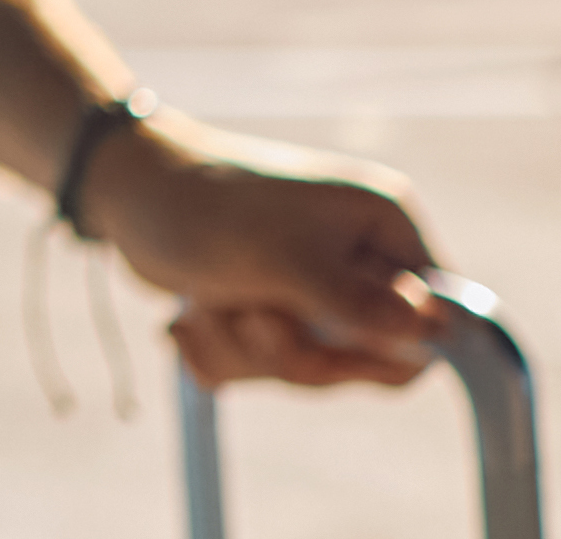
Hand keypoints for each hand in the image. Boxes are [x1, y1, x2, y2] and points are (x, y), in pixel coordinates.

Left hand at [80, 117, 446, 389]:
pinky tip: (192, 317)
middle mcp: (356, 258)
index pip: (436, 318)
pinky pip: (262, 368)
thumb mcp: (285, 257)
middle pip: (366, 358)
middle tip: (253, 319)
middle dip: (297, 353)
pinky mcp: (266, 310)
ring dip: (247, 351)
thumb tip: (436, 329)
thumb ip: (358, 300)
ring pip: (308, 369)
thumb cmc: (205, 208)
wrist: (123, 192)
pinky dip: (221, 353)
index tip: (332, 345)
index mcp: (383, 228)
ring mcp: (310, 288)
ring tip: (210, 306)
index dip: (388, 349)